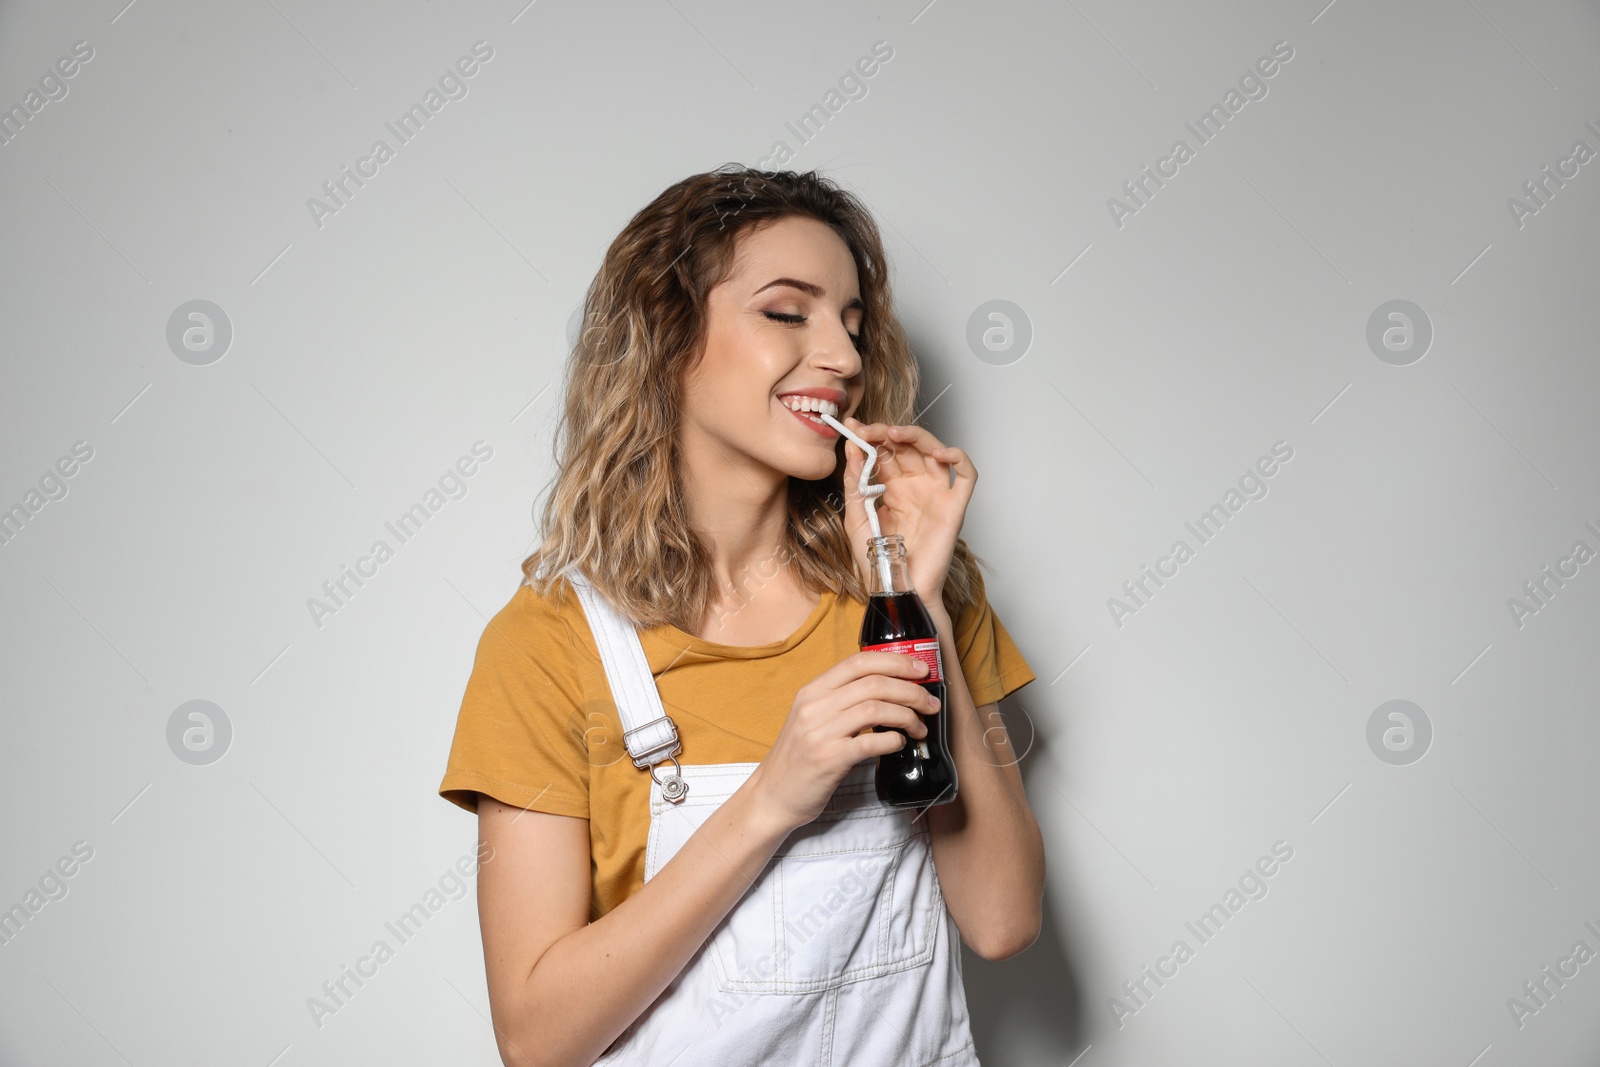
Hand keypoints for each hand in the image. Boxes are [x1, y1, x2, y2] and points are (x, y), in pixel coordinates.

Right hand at [748, 652, 942, 831]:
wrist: (772, 796)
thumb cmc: (799, 757)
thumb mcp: (813, 718)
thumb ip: (842, 700)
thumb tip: (889, 688)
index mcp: (812, 691)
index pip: (859, 661)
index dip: (896, 661)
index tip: (921, 669)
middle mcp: (814, 707)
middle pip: (874, 683)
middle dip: (911, 690)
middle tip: (930, 703)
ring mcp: (820, 733)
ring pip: (876, 709)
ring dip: (907, 716)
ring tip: (920, 727)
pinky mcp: (828, 760)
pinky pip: (871, 743)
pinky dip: (893, 740)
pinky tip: (900, 743)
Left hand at [839, 418, 976, 603]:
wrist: (897, 590)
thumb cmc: (878, 562)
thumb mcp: (856, 518)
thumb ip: (855, 484)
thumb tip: (852, 449)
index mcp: (892, 488)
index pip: (884, 452)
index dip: (869, 437)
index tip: (851, 428)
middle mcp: (915, 486)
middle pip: (906, 447)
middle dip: (885, 433)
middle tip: (866, 430)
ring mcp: (936, 494)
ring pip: (935, 451)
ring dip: (916, 436)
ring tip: (893, 433)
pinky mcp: (954, 507)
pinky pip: (966, 475)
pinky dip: (959, 458)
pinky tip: (940, 453)